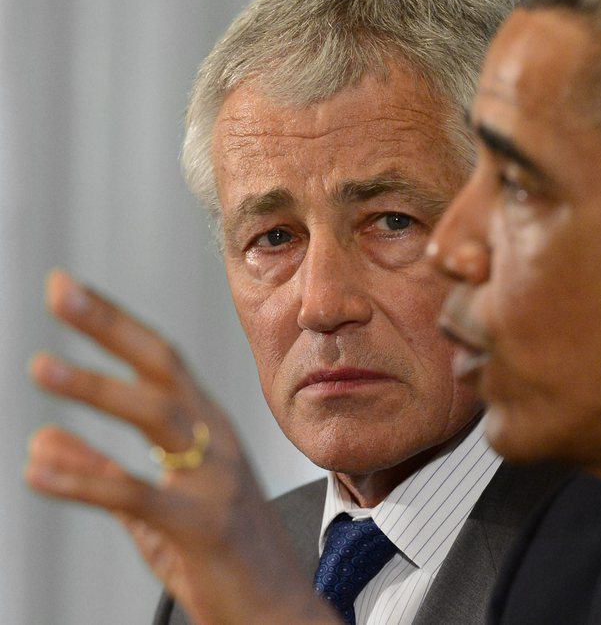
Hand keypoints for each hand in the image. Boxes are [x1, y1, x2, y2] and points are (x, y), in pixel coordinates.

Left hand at [24, 270, 338, 624]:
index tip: (69, 289)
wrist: (280, 615)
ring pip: (159, 419)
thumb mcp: (153, 510)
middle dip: (112, 328)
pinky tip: (40, 469)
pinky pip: (139, 496)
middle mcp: (218, 444)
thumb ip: (100, 471)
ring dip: (99, 389)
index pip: (162, 363)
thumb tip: (42, 439)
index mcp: (209, 432)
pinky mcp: (205, 527)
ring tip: (44, 367)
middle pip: (163, 372)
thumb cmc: (225, 559)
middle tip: (62, 291)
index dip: (116, 324)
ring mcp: (217, 482)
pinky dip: (87, 479)